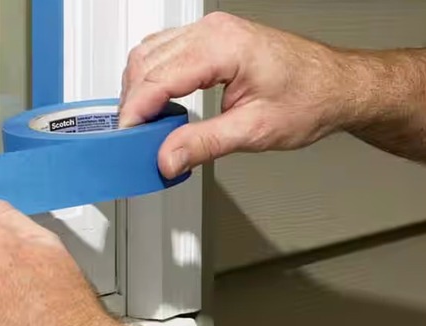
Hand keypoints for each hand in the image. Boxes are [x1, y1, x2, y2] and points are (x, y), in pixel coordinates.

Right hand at [120, 12, 355, 177]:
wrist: (336, 86)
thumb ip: (203, 144)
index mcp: (223, 46)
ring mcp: (210, 31)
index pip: (157, 77)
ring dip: (138, 89)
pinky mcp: (210, 39)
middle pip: (145, 62)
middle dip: (132, 102)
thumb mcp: (254, 131)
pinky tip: (157, 104)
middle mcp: (213, 31)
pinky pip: (163, 52)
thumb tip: (167, 157)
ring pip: (148, 54)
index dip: (135, 111)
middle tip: (133, 138)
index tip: (126, 138)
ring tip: (144, 125)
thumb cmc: (310, 98)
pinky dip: (151, 78)